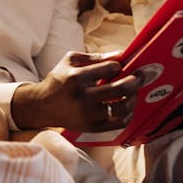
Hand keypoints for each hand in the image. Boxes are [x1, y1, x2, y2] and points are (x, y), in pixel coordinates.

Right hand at [12, 51, 142, 131]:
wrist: (43, 106)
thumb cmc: (59, 80)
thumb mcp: (69, 61)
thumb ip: (95, 57)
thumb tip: (121, 55)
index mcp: (76, 78)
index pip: (109, 68)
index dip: (118, 65)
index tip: (119, 65)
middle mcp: (82, 97)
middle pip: (120, 88)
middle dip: (135, 80)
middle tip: (140, 76)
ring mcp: (88, 114)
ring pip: (123, 107)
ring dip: (134, 97)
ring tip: (133, 92)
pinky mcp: (92, 127)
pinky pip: (119, 123)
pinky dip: (128, 114)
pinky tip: (126, 106)